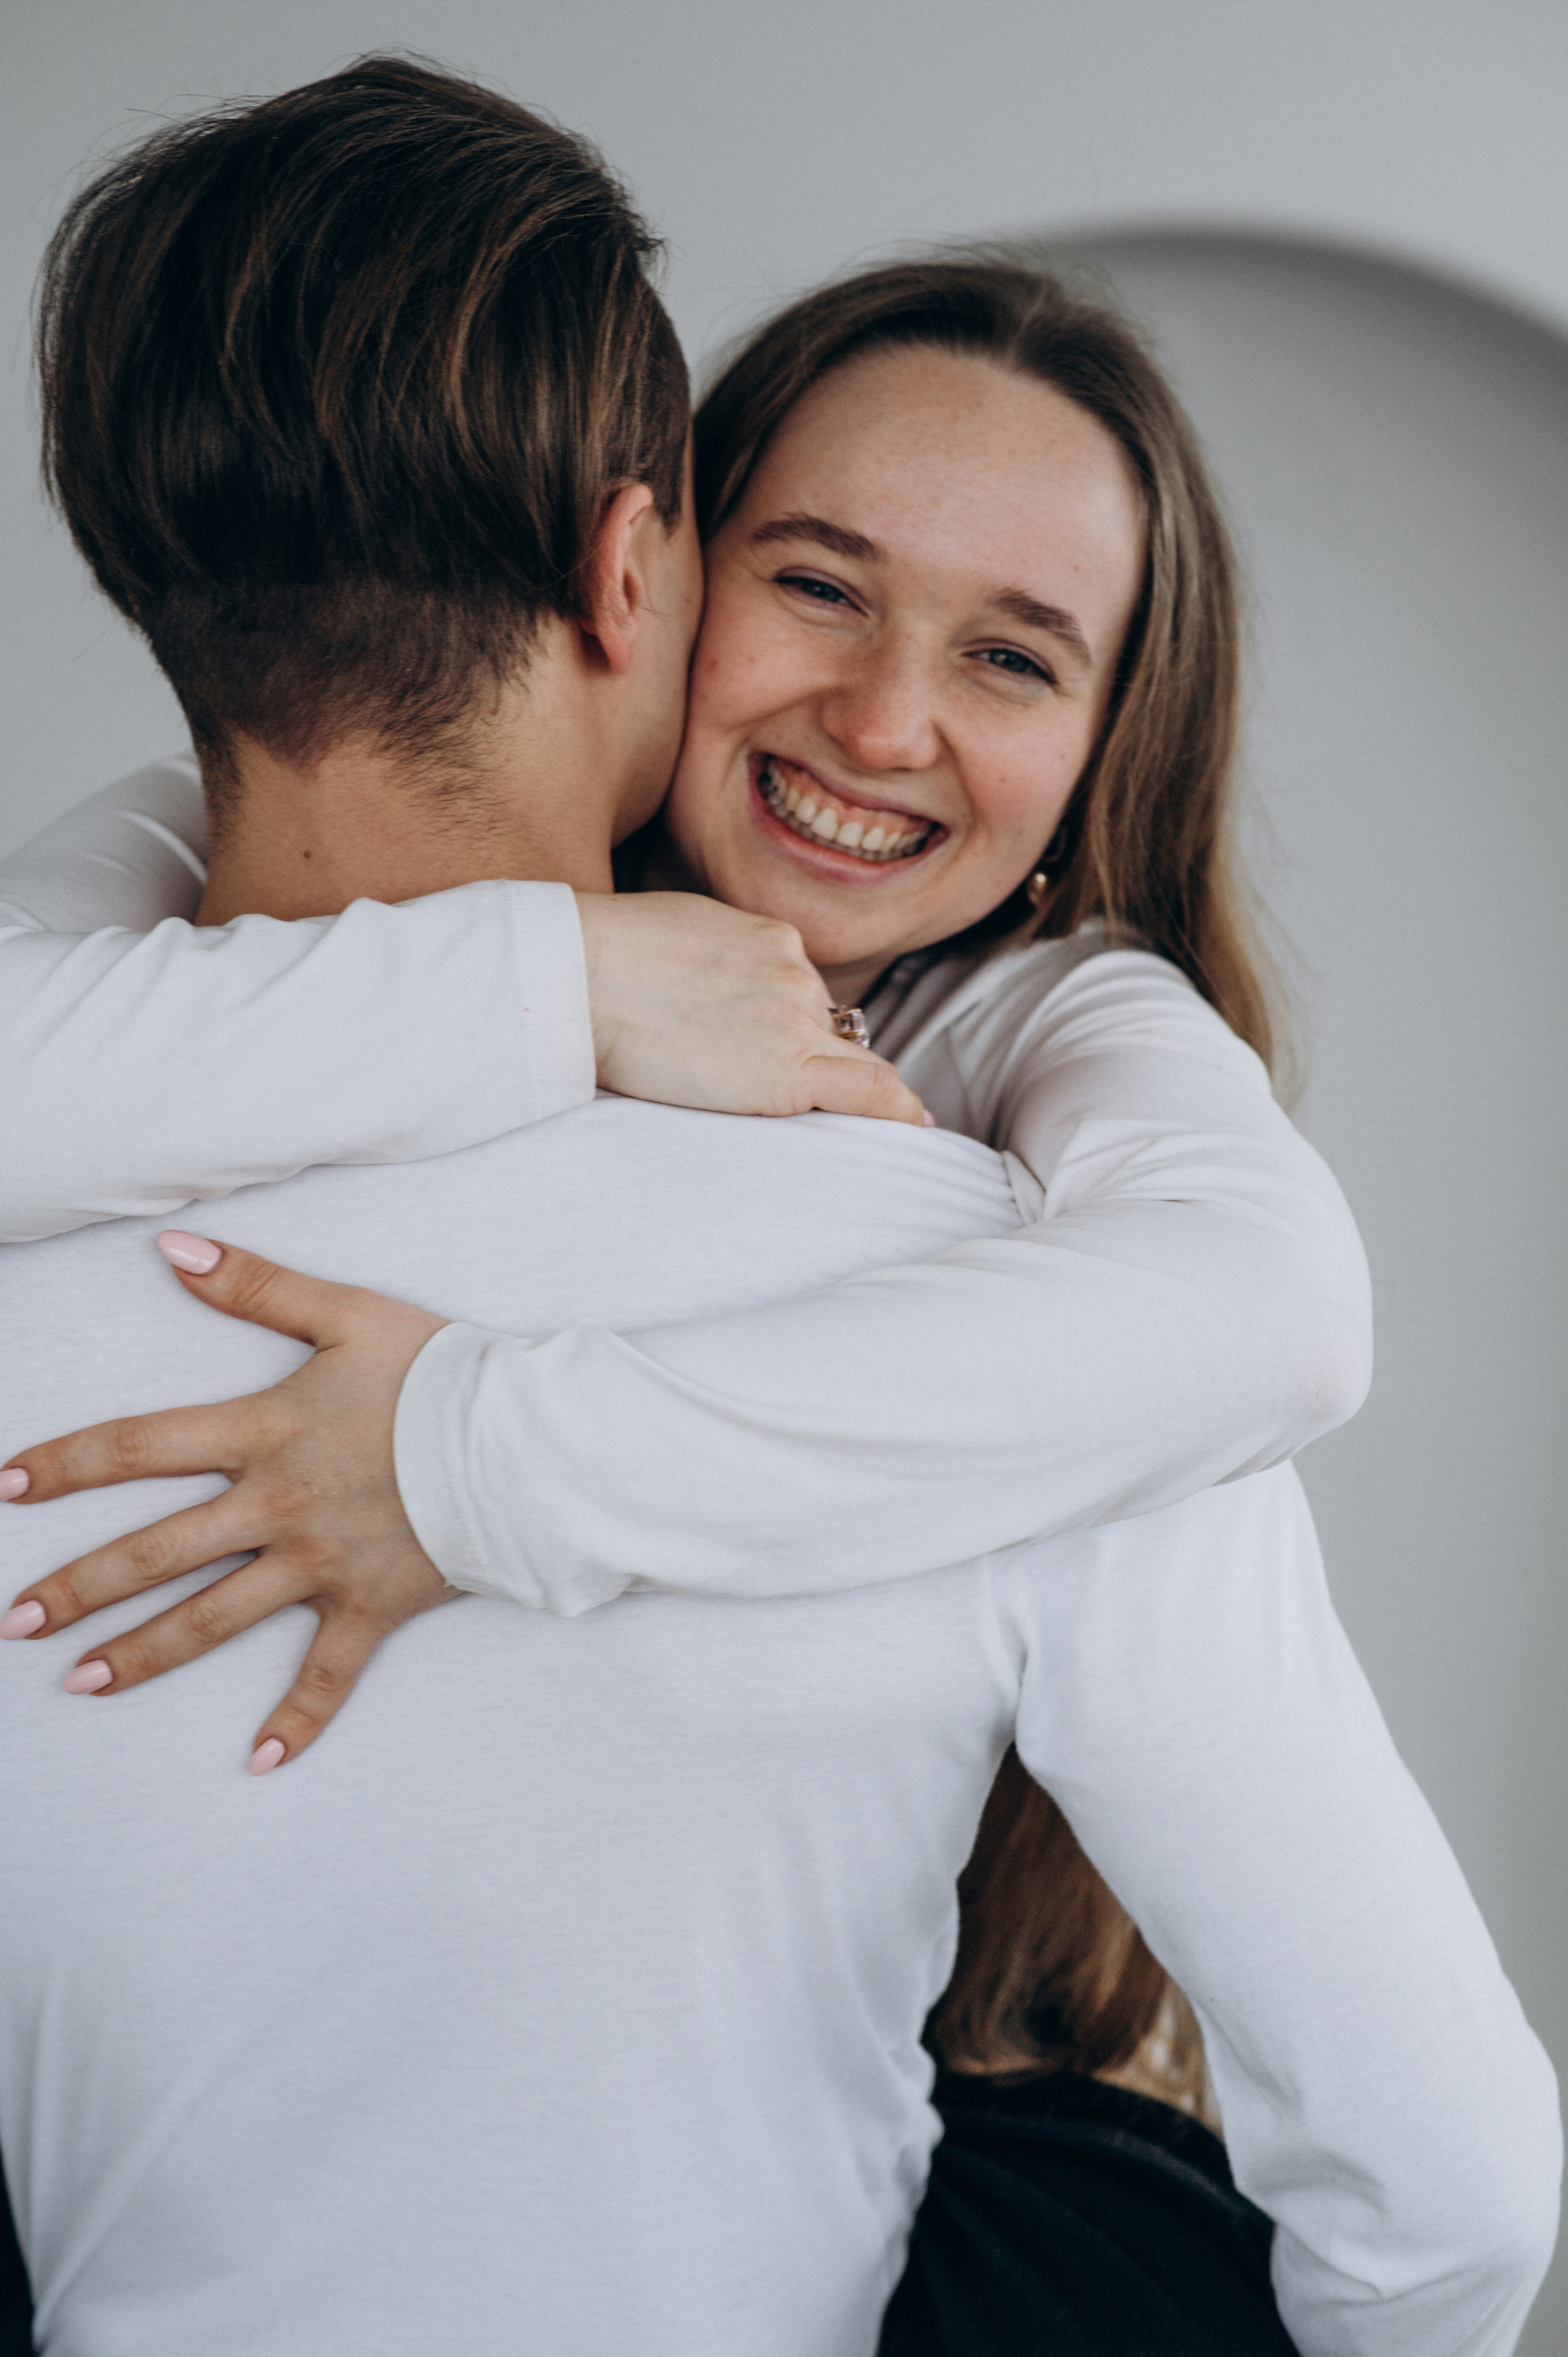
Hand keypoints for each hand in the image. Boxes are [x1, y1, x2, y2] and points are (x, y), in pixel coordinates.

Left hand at [0, 1234, 449, 1772]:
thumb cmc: (440, 1373)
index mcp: (264, 1434)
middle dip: (78, 1589)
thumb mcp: (347, 1313)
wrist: (523, 1442)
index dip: (68, 1463)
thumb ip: (257, 1286)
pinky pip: (327, 1674)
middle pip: (156, 1553)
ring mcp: (320, 1565)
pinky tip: (260, 1761)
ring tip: (79, 1685)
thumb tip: (172, 1250)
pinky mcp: (371, 1605)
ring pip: (214, 1620)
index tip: (6, 1484)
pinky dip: (297, 1719)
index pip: (140, 1448)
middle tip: (13, 1623)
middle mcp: (277, 1507)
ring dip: (142, 1656)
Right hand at [575, 890, 926, 1122]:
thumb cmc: (599, 961)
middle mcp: (796, 974)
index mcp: (770, 940)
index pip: (805, 996)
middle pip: (832, 1031)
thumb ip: (711, 965)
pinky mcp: (789, 1068)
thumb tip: (707, 999)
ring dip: (846, 1092)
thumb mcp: (674, 939)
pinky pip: (867, 1092)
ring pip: (850, 1062)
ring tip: (848, 1129)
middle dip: (825, 1062)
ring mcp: (797, 1019)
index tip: (796, 1056)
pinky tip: (913, 1130)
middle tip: (806, 1098)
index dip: (802, 1032)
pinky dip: (896, 1111)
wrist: (580, 976)